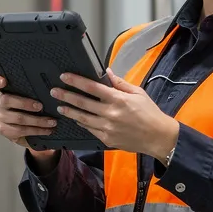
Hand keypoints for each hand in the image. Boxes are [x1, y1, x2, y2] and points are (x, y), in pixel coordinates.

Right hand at [0, 75, 59, 161]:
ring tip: (51, 122)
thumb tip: (52, 87)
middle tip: (40, 106)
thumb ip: (35, 91)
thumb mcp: (35, 97)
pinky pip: (20, 131)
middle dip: (25, 103)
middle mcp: (0, 102)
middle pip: (6, 100)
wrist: (32, 130)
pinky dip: (36, 131)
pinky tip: (47, 130)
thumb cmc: (34, 108)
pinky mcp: (4, 130)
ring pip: (17, 118)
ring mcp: (1, 117)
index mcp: (5, 90)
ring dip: (37, 121)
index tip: (3, 80)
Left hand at [49, 69, 179, 158]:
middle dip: (66, 96)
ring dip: (70, 111)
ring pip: (82, 118)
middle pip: (82, 103)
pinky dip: (81, 123)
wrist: (158, 137)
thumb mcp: (137, 93)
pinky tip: (75, 118)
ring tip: (60, 106)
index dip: (76, 81)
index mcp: (118, 99)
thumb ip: (120, 83)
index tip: (64, 76)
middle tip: (54, 91)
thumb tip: (106, 72)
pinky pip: (90, 129)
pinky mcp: (106, 139)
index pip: (92, 87)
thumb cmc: (149, 113)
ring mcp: (107, 128)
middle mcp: (110, 113)